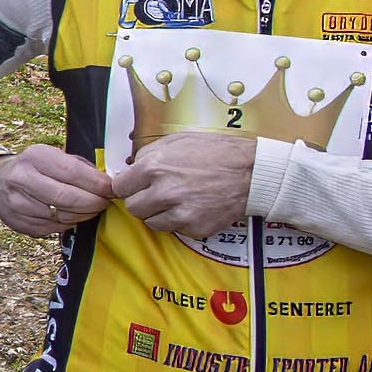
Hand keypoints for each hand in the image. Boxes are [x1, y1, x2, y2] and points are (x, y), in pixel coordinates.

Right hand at [0, 143, 115, 239]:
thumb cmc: (35, 167)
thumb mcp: (54, 156)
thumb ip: (80, 167)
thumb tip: (108, 184)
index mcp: (34, 157)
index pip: (72, 173)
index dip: (97, 184)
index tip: (112, 189)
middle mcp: (22, 179)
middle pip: (67, 198)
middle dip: (93, 202)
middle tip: (106, 202)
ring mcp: (17, 204)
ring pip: (62, 217)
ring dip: (83, 215)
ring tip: (92, 208)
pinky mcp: (18, 223)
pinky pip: (53, 228)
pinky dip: (69, 223)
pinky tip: (73, 215)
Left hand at [102, 130, 266, 243]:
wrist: (252, 171)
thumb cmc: (216, 152)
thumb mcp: (177, 141)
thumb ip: (148, 154)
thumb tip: (129, 169)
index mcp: (154, 167)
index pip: (120, 187)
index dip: (128, 186)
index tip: (135, 186)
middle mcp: (163, 192)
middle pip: (133, 207)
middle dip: (142, 200)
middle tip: (159, 193)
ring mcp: (180, 213)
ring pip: (151, 222)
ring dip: (159, 213)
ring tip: (178, 199)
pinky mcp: (195, 228)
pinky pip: (174, 230)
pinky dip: (180, 222)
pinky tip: (193, 207)